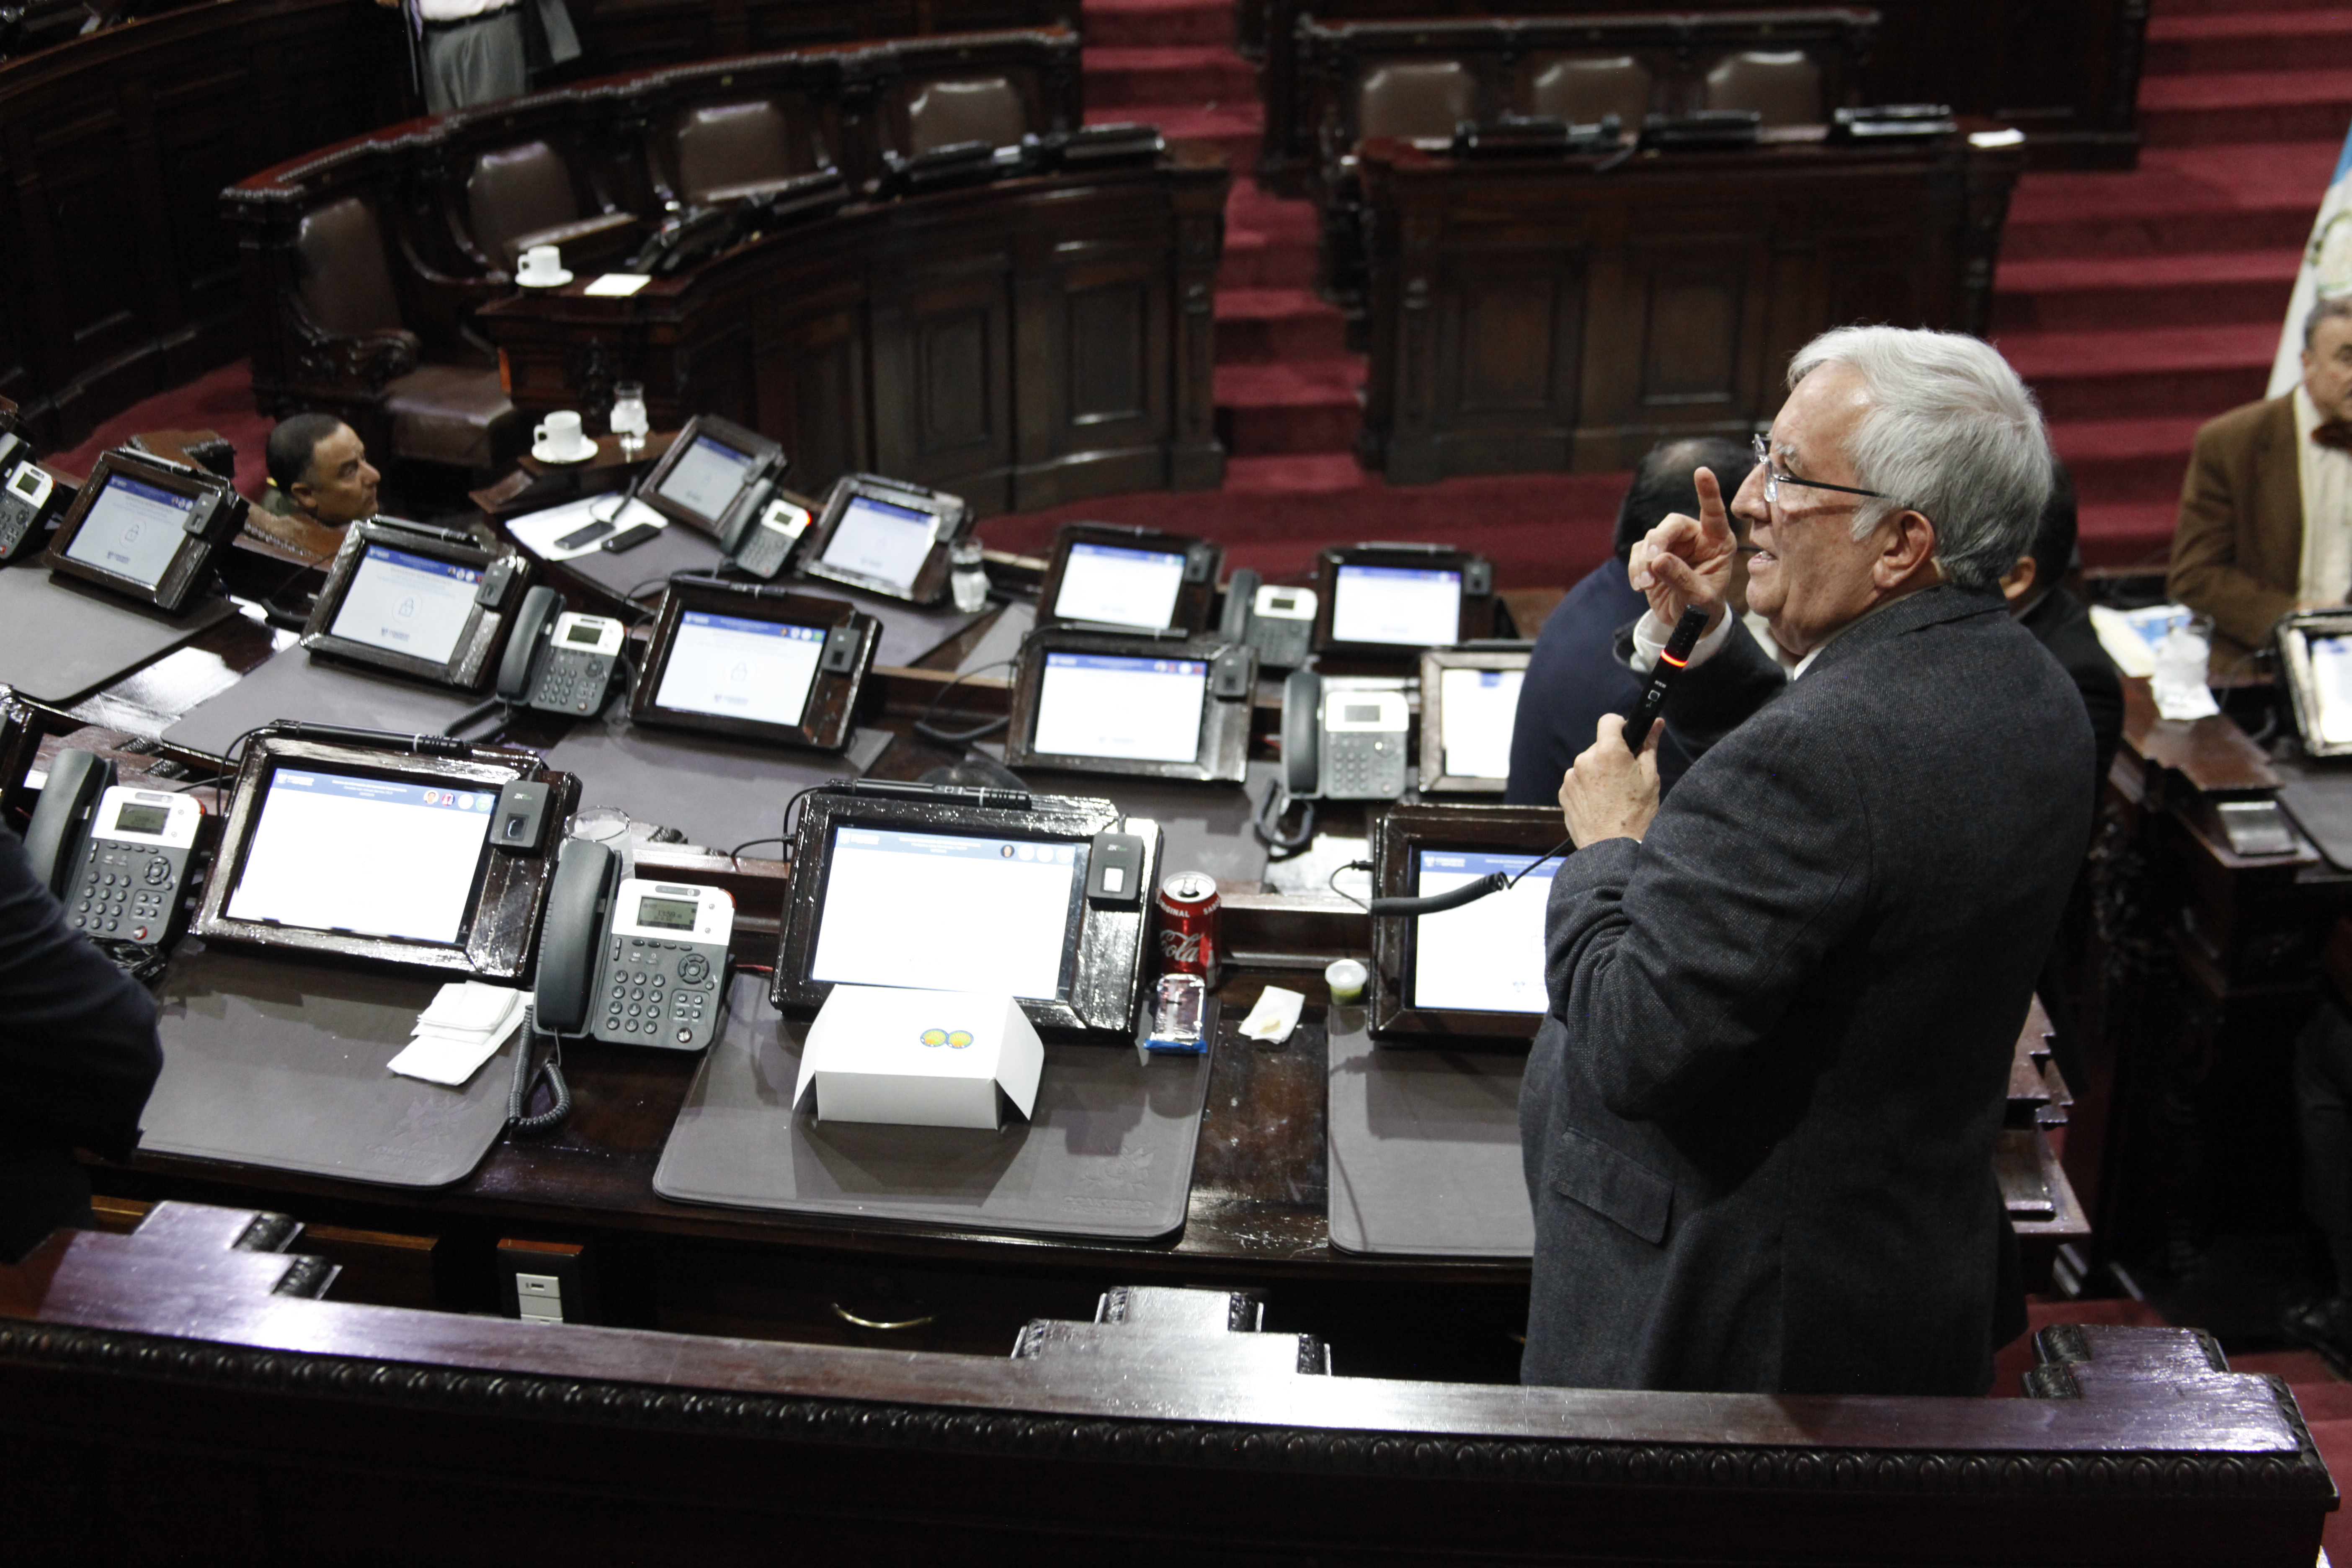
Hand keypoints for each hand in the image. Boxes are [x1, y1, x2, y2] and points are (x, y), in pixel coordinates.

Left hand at [1559, 714, 1661, 846]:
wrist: (1612, 850)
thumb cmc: (1636, 815)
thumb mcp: (1650, 777)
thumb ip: (1649, 745)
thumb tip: (1655, 723)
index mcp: (1608, 752)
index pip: (1609, 721)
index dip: (1620, 727)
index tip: (1628, 739)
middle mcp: (1584, 761)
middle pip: (1599, 745)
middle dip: (1612, 755)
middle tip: (1626, 777)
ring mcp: (1571, 778)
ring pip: (1588, 764)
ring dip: (1598, 772)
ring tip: (1613, 795)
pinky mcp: (1563, 793)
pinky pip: (1577, 781)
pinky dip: (1587, 787)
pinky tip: (1600, 804)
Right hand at [1627, 465, 1735, 636]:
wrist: (1688, 622)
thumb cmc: (1704, 608)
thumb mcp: (1699, 598)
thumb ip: (1682, 579)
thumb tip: (1657, 560)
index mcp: (1717, 542)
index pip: (1713, 513)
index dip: (1707, 492)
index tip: (1702, 472)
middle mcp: (1695, 537)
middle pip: (1671, 524)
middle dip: (1659, 541)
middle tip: (1651, 563)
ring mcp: (1672, 544)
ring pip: (1651, 538)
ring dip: (1644, 561)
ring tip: (1645, 585)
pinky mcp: (1652, 555)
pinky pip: (1637, 553)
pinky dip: (1635, 569)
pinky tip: (1640, 586)